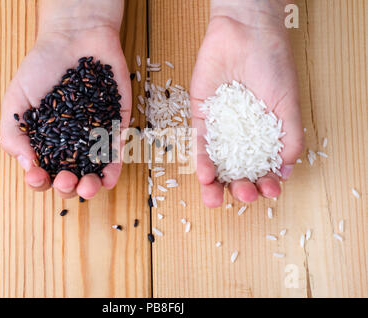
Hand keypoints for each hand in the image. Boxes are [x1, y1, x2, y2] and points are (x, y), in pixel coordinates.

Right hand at [0, 0, 130, 198]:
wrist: (74, 38)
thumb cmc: (41, 68)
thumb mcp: (17, 100)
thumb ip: (14, 133)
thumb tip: (27, 165)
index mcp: (44, 143)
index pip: (41, 173)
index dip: (38, 181)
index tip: (37, 175)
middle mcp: (70, 145)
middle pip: (69, 178)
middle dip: (67, 186)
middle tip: (65, 178)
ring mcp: (94, 138)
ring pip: (95, 172)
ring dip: (92, 186)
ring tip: (87, 185)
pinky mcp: (116, 127)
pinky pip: (117, 152)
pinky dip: (114, 168)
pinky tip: (108, 176)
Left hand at [190, 1, 303, 207]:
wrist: (246, 34)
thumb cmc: (273, 65)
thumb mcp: (288, 105)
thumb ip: (291, 138)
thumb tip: (286, 170)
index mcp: (265, 136)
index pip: (264, 168)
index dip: (266, 183)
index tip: (269, 190)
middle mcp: (241, 136)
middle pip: (239, 171)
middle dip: (242, 187)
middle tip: (245, 194)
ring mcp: (220, 128)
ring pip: (216, 163)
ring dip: (216, 184)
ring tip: (216, 199)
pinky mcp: (201, 117)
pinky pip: (199, 143)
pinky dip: (201, 161)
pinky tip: (205, 176)